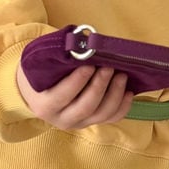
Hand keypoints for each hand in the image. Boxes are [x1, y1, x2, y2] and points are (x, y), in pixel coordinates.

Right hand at [16, 63, 133, 129]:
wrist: (40, 91)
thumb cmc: (43, 72)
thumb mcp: (42, 64)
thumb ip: (59, 56)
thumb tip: (84, 45)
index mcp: (44, 105)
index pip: (62, 96)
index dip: (77, 81)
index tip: (89, 65)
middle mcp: (62, 119)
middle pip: (86, 107)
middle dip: (100, 85)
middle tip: (109, 67)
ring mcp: (79, 122)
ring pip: (102, 114)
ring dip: (115, 94)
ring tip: (121, 75)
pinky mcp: (93, 122)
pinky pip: (112, 118)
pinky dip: (123, 106)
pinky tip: (128, 91)